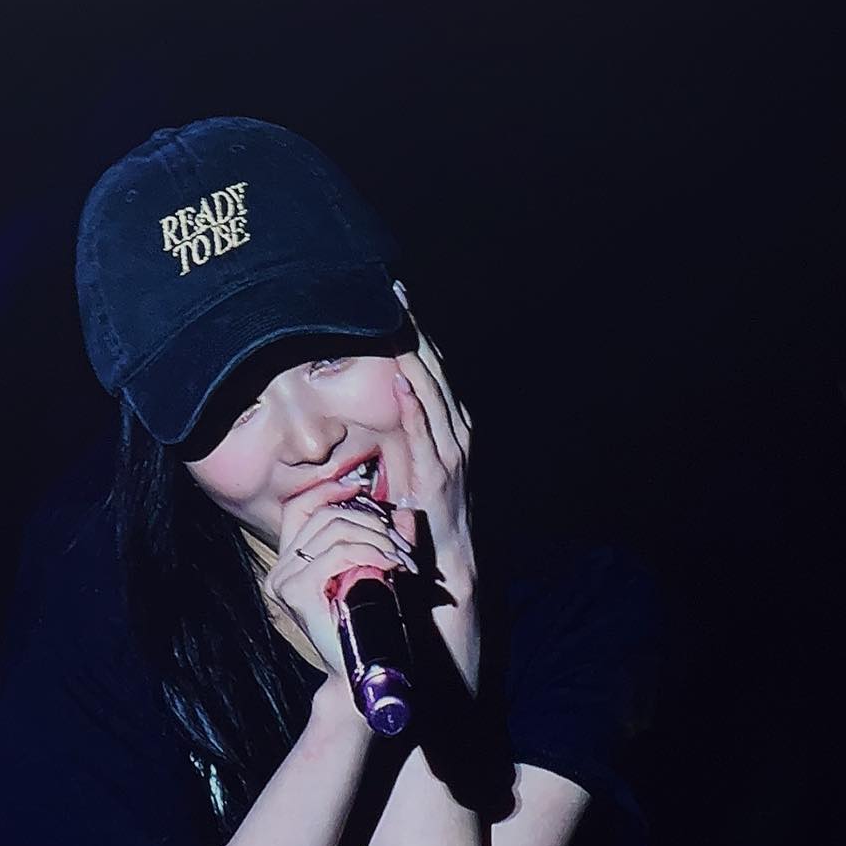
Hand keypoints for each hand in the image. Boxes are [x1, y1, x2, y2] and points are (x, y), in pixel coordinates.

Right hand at [265, 484, 417, 680]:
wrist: (362, 671)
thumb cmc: (370, 626)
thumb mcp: (377, 574)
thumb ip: (386, 543)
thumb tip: (404, 513)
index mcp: (291, 563)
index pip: (300, 507)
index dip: (330, 490)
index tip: (364, 489)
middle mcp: (281, 569)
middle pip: (325, 515)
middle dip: (372, 522)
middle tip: (402, 546)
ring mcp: (284, 581)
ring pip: (334, 529)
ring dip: (378, 538)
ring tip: (402, 560)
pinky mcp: (296, 592)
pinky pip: (338, 553)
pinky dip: (371, 553)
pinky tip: (392, 566)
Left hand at [388, 319, 474, 600]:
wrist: (451, 554)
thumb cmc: (428, 509)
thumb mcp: (421, 460)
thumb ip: (411, 428)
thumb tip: (388, 395)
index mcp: (452, 423)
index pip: (432, 367)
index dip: (415, 331)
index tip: (396, 297)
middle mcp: (456, 430)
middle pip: (434, 368)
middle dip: (414, 329)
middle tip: (394, 290)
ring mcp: (450, 450)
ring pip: (431, 391)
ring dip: (412, 355)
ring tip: (394, 321)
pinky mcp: (436, 472)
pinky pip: (423, 431)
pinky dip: (413, 404)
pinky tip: (400, 379)